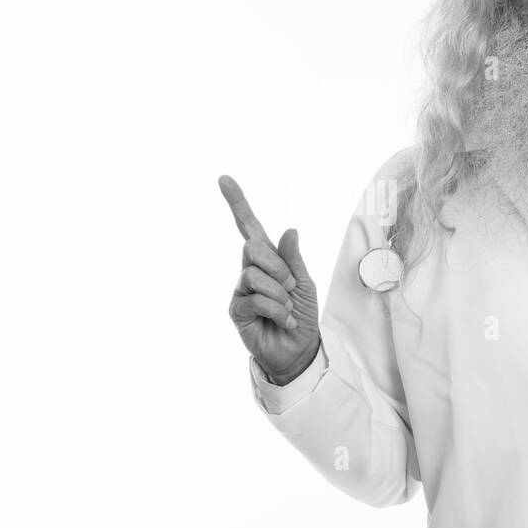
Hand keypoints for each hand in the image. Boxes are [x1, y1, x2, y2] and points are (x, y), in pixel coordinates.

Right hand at [219, 175, 320, 384]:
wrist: (299, 348)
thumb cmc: (300, 314)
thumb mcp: (304, 282)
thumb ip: (293, 258)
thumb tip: (289, 229)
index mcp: (268, 258)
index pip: (248, 226)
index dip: (237, 203)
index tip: (224, 179)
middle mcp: (250, 270)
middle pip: (253, 247)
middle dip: (279, 267)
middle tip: (290, 287)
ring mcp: (241, 289)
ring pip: (254, 275)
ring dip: (279, 293)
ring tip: (286, 308)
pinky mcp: (236, 309)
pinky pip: (253, 298)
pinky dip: (275, 309)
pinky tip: (281, 320)